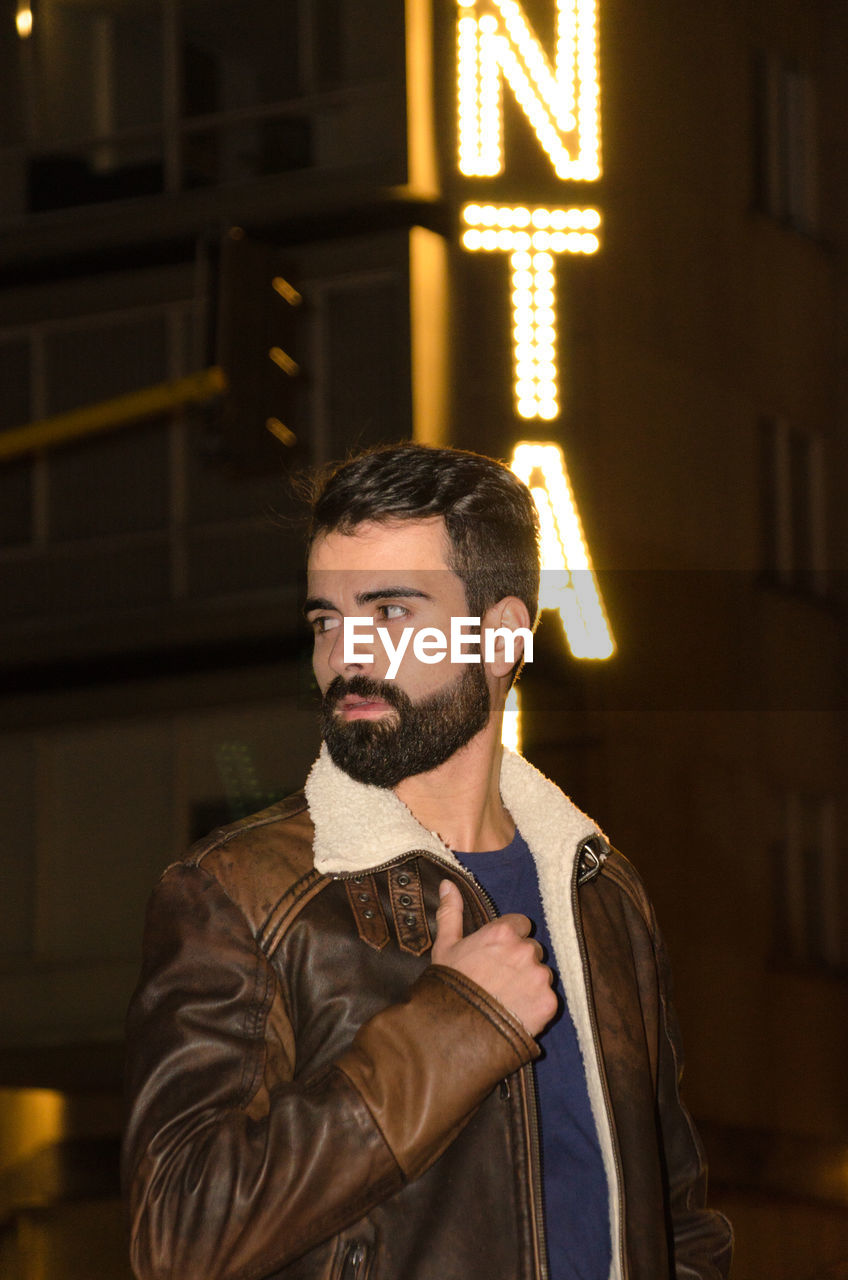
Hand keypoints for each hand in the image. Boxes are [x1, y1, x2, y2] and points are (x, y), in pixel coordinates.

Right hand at [430, 880, 556, 1037]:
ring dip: (530, 983)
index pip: (521, 924)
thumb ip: (451, 912)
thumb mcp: (445, 946)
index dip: (509, 939)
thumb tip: (447, 883)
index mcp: (503, 932)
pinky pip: (548, 998)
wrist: (455, 1032)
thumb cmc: (449, 986)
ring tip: (506, 999)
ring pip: (541, 974)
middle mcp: (525, 950)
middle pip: (532, 949)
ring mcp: (539, 977)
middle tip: (499, 979)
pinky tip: (515, 1013)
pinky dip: (535, 1005)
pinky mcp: (549, 1003)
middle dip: (520, 961)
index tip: (497, 954)